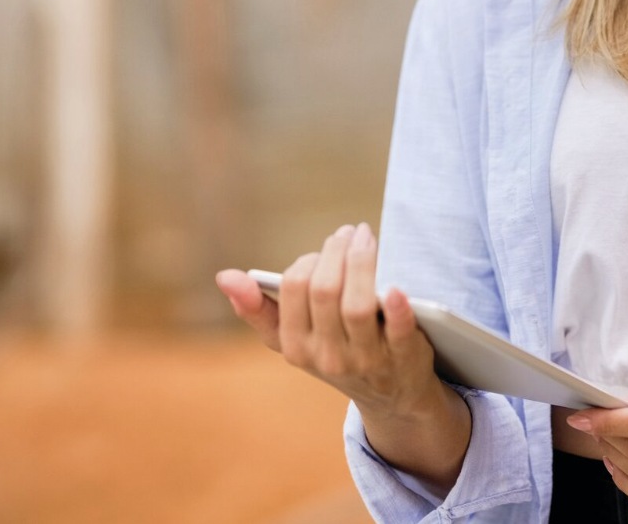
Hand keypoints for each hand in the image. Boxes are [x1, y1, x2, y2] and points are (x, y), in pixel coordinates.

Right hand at [214, 223, 441, 419]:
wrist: (392, 396)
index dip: (310, 260)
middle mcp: (327, 356)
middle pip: (325, 291)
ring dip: (363, 262)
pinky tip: (396, 288)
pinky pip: (399, 333)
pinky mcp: (403, 359)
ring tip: (367, 237)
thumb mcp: (294, 339)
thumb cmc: (337, 352)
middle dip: (337, 252)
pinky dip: (397, 309)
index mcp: (295, 346)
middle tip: (350, 231)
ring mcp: (365, 360)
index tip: (327, 247)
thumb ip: (258, 309)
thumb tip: (224, 276)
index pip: (294, 289)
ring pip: (356, 306)